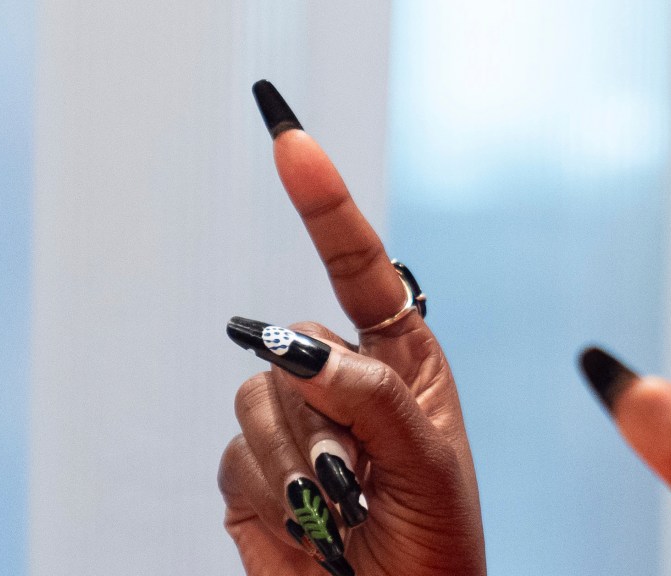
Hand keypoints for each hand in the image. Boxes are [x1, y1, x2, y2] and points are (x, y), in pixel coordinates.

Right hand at [218, 117, 485, 575]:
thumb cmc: (437, 540)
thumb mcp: (428, 461)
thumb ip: (371, 395)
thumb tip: (295, 346)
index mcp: (402, 356)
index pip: (356, 262)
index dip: (321, 198)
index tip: (289, 136)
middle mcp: (341, 375)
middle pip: (291, 341)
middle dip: (327, 413)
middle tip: (365, 477)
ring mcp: (290, 421)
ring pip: (256, 398)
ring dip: (303, 463)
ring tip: (346, 507)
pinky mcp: (249, 472)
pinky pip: (234, 457)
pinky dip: (273, 496)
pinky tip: (311, 527)